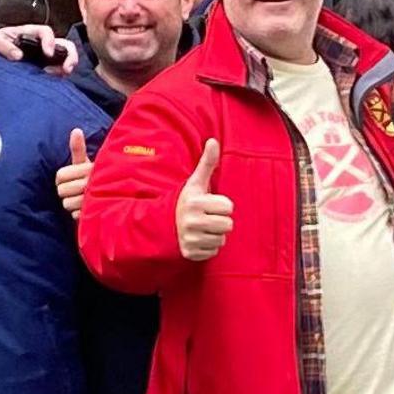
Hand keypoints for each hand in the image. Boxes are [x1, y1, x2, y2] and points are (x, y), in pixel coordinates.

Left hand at [0, 24, 77, 73]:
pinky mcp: (47, 67)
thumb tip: (17, 55)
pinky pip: (60, 69)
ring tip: (65, 74)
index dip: (50, 41)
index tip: (48, 53)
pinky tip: (57, 80)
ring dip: (69, 64)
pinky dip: (62, 74)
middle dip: (69, 55)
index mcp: (32, 33)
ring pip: (66, 56)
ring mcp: (47, 55)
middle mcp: (43, 43)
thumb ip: (5, 46)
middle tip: (67, 67)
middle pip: (64, 44)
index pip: (46, 32)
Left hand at [55, 129, 92, 215]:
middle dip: (66, 191)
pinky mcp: (94, 214)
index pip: (59, 176)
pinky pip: (75, 215)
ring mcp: (92, 200)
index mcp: (87, 169)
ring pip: (66, 204)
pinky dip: (80, 213)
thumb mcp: (88, 163)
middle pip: (61, 191)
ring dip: (73, 203)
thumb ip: (78, 149)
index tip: (71, 178)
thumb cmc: (99, 176)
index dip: (62, 178)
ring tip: (83, 199)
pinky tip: (88, 208)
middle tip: (76, 189)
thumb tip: (76, 130)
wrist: (123, 194)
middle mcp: (89, 183)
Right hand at [174, 138, 232, 260]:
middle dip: (220, 220)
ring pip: (221, 239)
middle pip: (228, 225)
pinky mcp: (190, 253)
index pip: (228, 207)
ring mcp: (190, 239)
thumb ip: (207, 163)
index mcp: (195, 202)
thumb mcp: (196, 182)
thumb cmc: (187, 201)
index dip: (221, 205)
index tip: (209, 204)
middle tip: (207, 216)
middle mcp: (192, 222)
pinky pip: (213, 251)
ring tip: (202, 227)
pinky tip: (199, 238)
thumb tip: (213, 140)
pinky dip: (208, 246)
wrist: (165, 223)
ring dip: (215, 234)